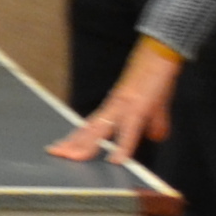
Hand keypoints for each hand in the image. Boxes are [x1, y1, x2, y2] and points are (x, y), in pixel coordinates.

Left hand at [55, 42, 181, 163]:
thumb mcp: (156, 106)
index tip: (60, 148)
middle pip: (88, 129)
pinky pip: (129, 132)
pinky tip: (116, 161)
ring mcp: (124, 107)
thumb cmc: (156, 78)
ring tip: (74, 159)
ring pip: (101, 130)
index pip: (90, 126)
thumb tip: (155, 137)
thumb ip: (155, 123)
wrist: (161, 55)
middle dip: (72, 142)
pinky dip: (123, 148)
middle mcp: (114, 107)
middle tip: (55, 153)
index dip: (75, 137)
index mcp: (114, 107)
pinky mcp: (139, 107)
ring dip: (87, 146)